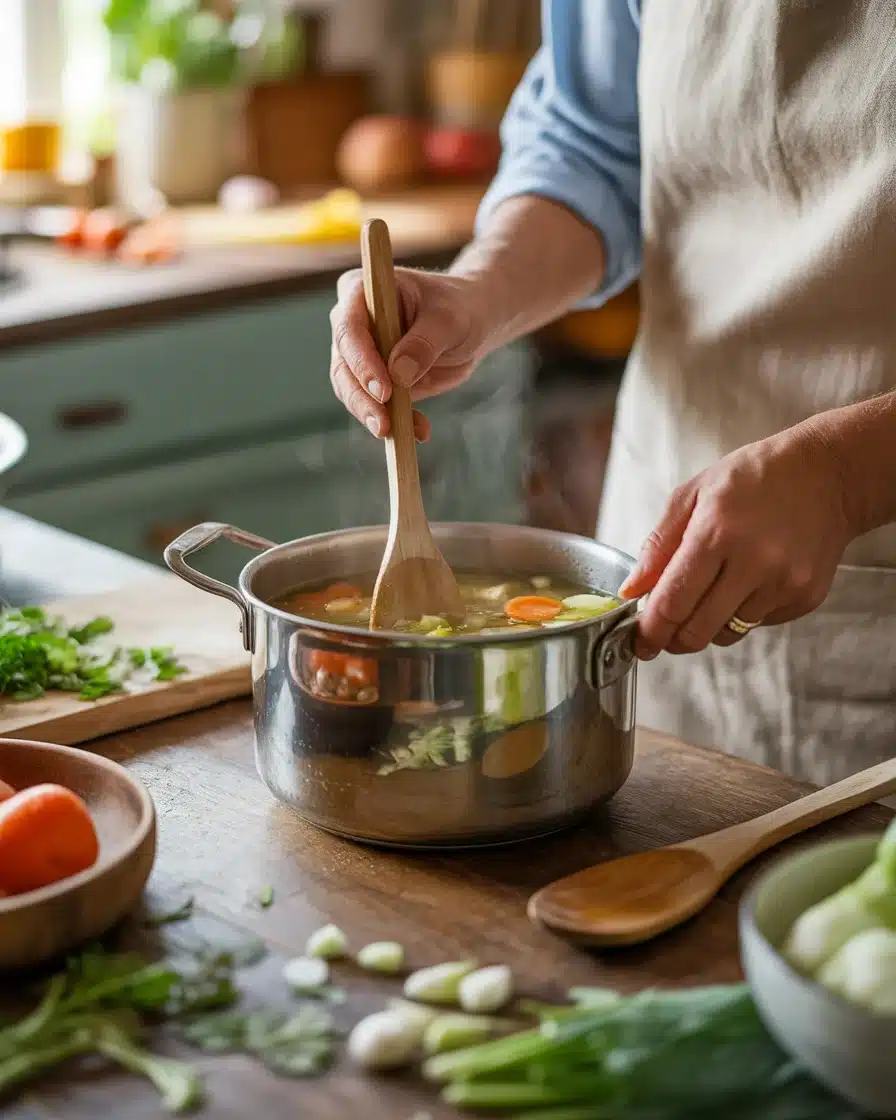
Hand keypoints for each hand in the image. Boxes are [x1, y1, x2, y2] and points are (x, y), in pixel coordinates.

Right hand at [329, 267, 487, 439]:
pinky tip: (419, 430)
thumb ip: (425, 342)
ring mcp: (361, 354)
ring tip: (400, 433)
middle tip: (383, 425)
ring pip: (352, 391)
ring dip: (374, 415)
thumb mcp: (449, 319)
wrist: (473, 322)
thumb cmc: (460, 307)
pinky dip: (395, 422)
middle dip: (362, 398)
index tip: (383, 390)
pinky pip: (376, 406)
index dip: (361, 361)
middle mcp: (353, 322)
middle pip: (343, 365)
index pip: (349, 328)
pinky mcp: (375, 380)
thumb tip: (399, 374)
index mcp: (363, 291)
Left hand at [618, 425, 854, 658]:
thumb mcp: (694, 494)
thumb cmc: (755, 477)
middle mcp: (754, 563)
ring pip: (728, 633)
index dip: (650, 630)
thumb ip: (658, 545)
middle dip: (672, 639)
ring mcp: (784, 584)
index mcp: (717, 533)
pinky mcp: (805, 597)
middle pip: (698, 630)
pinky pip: (758, 624)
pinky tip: (746, 582)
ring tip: (707, 595)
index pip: (673, 602)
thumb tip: (631, 590)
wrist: (828, 474)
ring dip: (707, 625)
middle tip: (663, 634)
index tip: (638, 641)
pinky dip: (741, 613)